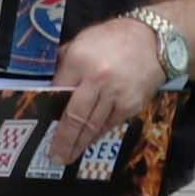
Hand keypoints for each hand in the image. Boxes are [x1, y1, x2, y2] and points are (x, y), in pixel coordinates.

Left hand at [38, 15, 166, 163]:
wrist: (153, 40)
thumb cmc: (113, 39)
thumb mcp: (83, 41)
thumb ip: (65, 62)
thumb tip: (51, 85)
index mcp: (80, 60)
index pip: (58, 91)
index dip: (49, 111)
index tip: (42, 126)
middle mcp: (97, 79)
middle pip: (75, 116)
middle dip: (63, 139)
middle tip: (55, 156)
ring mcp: (116, 94)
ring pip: (93, 125)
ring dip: (79, 143)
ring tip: (68, 156)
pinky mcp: (131, 105)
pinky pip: (110, 124)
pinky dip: (97, 135)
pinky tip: (87, 143)